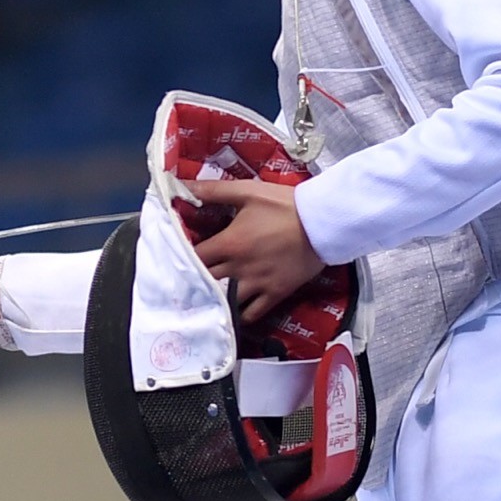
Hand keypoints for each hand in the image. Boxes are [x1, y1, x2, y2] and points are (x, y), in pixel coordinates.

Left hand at [182, 177, 323, 323]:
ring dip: (213, 300)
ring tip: (203, 299)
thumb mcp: (247, 191)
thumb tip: (180, 185)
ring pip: (225, 301)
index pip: (192, 257)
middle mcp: (239, 268)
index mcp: (229, 243)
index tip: (176, 256)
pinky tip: (231, 312)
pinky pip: (252, 314)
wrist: (325, 221)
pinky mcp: (276, 293)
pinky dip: (239, 315)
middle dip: (192, 280)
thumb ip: (212, 191)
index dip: (181, 257)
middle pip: (204, 281)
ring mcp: (258, 284)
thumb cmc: (285, 205)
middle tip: (183, 280)